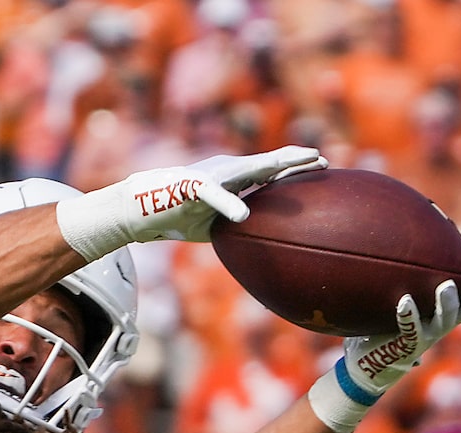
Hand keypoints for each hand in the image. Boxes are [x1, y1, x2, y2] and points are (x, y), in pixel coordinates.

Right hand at [54, 147, 324, 255]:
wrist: (135, 210)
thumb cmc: (173, 217)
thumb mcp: (212, 225)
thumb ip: (235, 226)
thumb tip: (257, 245)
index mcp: (232, 180)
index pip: (270, 171)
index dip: (297, 168)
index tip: (325, 167)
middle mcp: (224, 171)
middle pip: (266, 163)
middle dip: (295, 160)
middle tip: (323, 160)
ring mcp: (209, 176)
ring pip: (246, 168)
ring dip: (273, 166)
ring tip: (299, 164)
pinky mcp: (189, 186)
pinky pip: (212, 196)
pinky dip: (229, 203)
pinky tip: (244, 212)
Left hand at [334, 222, 460, 401]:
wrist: (367, 362)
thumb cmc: (385, 324)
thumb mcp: (401, 293)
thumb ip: (409, 273)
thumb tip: (405, 232)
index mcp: (449, 307)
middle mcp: (444, 320)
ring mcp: (428, 334)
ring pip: (447, 320)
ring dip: (448, 303)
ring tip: (445, 285)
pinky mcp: (409, 346)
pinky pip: (412, 330)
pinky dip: (409, 315)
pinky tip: (403, 300)